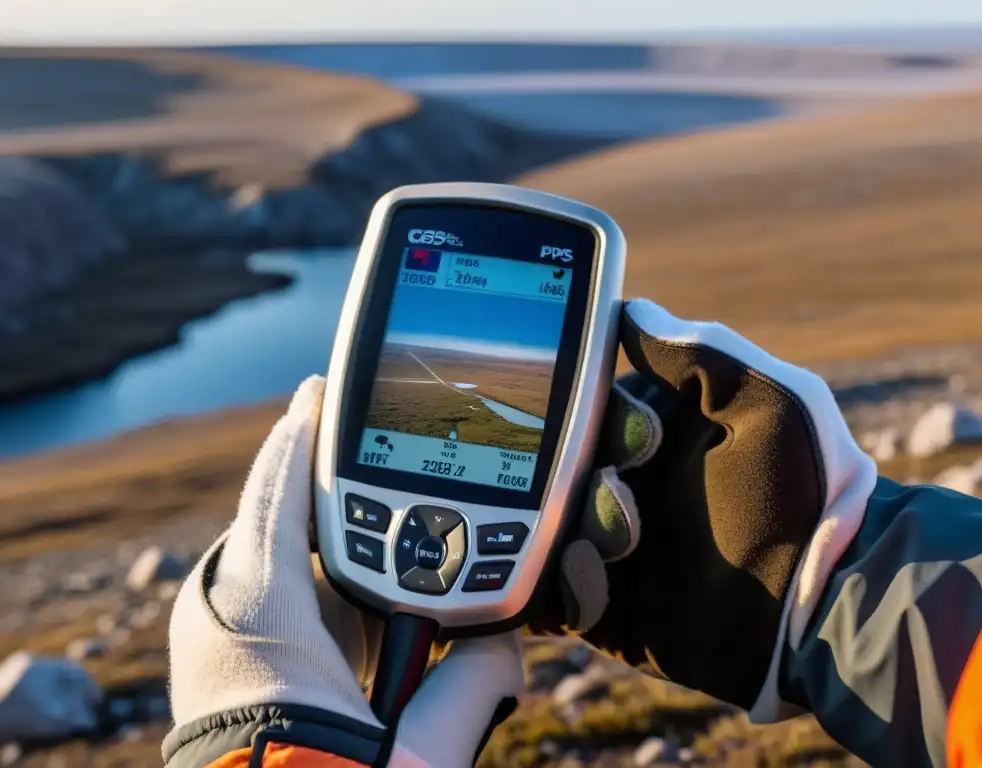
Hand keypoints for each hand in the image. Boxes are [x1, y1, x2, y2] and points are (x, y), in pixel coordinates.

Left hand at [166, 376, 523, 767]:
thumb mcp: (417, 745)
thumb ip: (476, 683)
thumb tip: (508, 645)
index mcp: (258, 608)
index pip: (282, 489)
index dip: (305, 432)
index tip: (321, 388)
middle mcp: (226, 613)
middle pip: (289, 522)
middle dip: (335, 493)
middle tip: (378, 459)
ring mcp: (221, 639)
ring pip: (289, 564)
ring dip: (337, 549)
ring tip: (392, 543)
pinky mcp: (227, 665)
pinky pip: (283, 600)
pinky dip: (325, 591)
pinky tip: (367, 602)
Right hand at [530, 298, 876, 717]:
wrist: (830, 601)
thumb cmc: (807, 488)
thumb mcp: (767, 400)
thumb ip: (698, 354)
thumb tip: (628, 309)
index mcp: (655, 431)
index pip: (587, 409)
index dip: (593, 417)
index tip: (642, 439)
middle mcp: (626, 484)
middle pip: (553, 470)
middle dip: (568, 480)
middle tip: (620, 497)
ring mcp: (611, 548)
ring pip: (544, 529)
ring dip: (565, 533)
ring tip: (616, 546)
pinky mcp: (606, 607)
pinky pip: (551, 594)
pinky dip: (553, 587)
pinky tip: (590, 583)